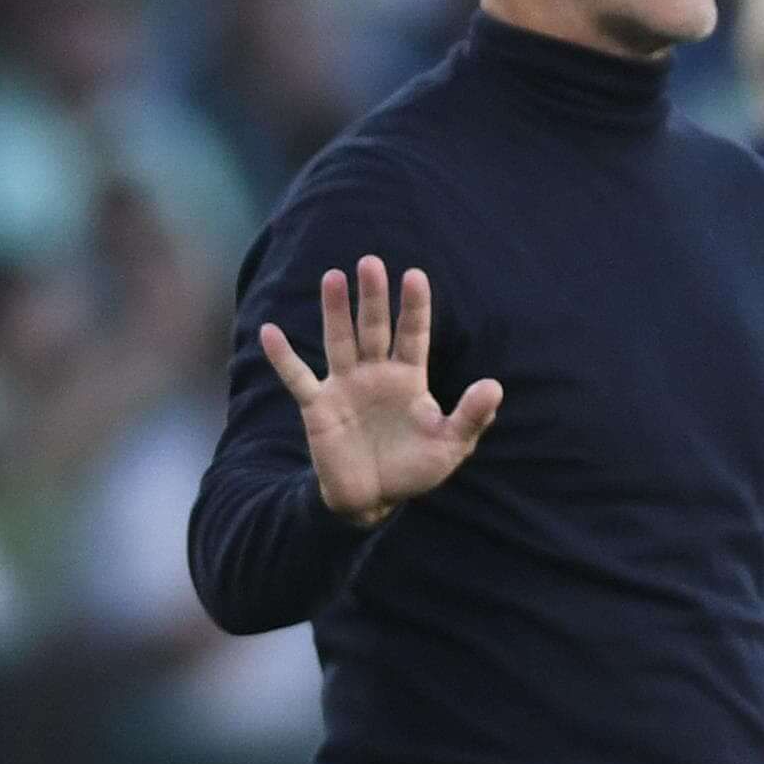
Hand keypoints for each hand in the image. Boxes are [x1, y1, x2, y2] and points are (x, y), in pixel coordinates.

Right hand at [257, 255, 503, 527]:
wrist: (373, 500)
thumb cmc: (414, 469)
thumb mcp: (450, 446)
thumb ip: (471, 417)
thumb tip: (495, 387)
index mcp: (408, 378)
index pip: (412, 334)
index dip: (413, 306)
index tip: (414, 275)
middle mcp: (375, 374)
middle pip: (373, 328)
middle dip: (372, 297)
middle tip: (370, 263)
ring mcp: (344, 387)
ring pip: (339, 341)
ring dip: (334, 311)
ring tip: (333, 277)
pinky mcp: (318, 407)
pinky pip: (297, 378)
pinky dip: (282, 357)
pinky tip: (268, 331)